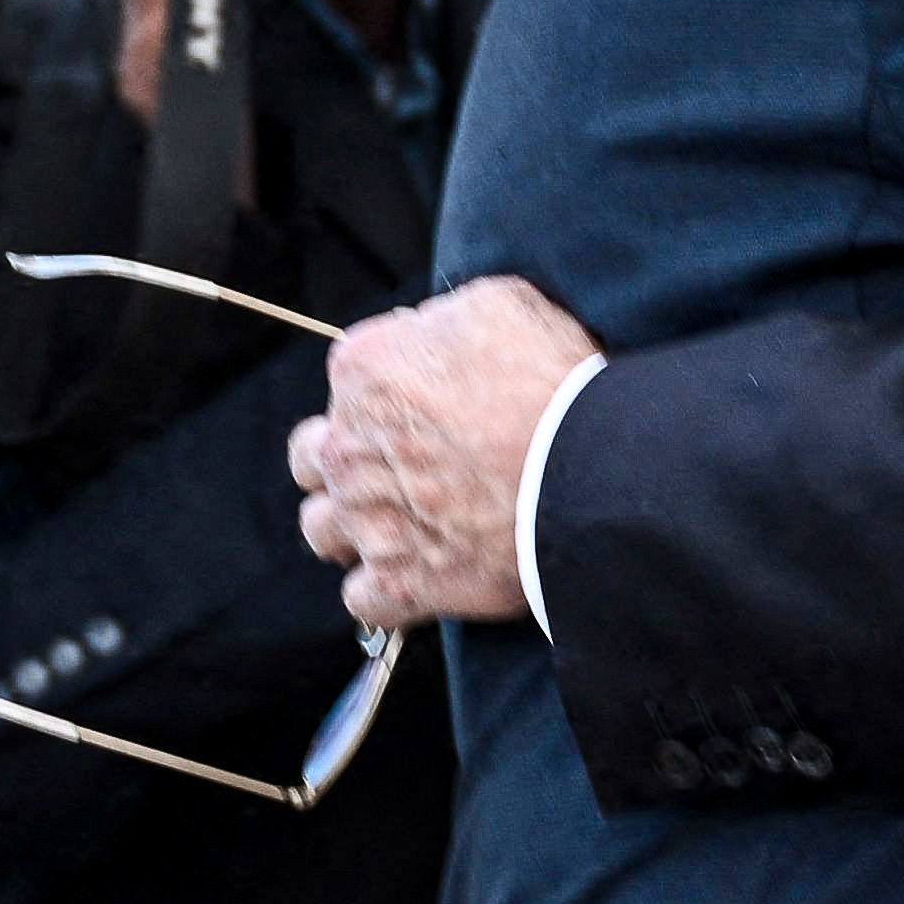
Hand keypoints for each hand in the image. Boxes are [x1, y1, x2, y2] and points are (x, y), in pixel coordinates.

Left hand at [290, 274, 601, 626]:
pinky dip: (386, 592)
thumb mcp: (500, 305)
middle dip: (346, 460)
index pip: (351, 380)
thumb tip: (432, 337)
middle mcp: (348, 445)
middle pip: (313, 456)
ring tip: (398, 527)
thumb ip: (442, 322)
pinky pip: (362, 599)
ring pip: (321, 529)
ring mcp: (366, 519)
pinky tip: (418, 578)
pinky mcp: (398, 582)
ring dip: (351, 528)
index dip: (391, 392)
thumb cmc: (553, 383)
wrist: (590, 471)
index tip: (432, 405)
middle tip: (397, 466)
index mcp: (365, 370)